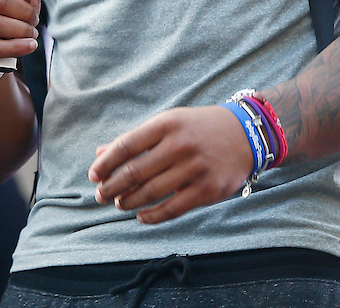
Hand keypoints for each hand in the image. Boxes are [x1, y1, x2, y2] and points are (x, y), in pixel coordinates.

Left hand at [89, 105, 251, 223]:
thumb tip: (100, 154)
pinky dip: (152, 216)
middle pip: (135, 172)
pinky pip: (172, 209)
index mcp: (166, 124)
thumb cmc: (197, 129)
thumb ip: (134, 140)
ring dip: (128, 201)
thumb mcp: (167, 124)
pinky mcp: (208, 190)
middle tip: (100, 195)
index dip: (105, 163)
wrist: (246, 135)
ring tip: (118, 203)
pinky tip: (140, 216)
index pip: (126, 146)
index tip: (93, 175)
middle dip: (112, 186)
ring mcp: (195, 169)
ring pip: (151, 192)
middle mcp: (180, 146)